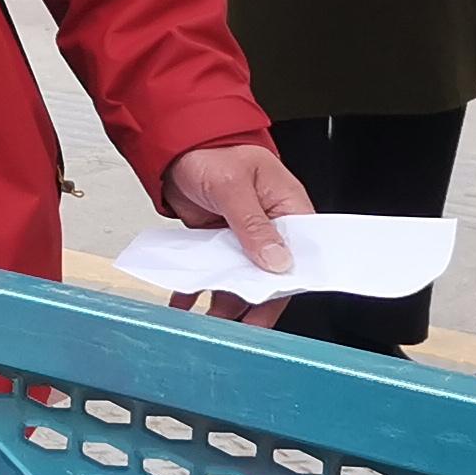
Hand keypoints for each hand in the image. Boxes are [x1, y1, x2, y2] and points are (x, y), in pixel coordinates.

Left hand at [162, 139, 310, 326]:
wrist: (176, 146)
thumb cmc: (213, 151)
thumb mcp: (232, 186)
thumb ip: (252, 224)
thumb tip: (277, 261)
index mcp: (288, 208)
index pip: (299, 255)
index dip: (287, 284)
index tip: (271, 311)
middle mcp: (271, 227)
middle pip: (269, 274)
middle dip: (252, 303)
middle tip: (237, 328)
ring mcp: (245, 236)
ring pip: (240, 277)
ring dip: (224, 301)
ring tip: (209, 324)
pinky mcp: (221, 241)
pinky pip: (216, 270)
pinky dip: (201, 287)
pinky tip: (186, 303)